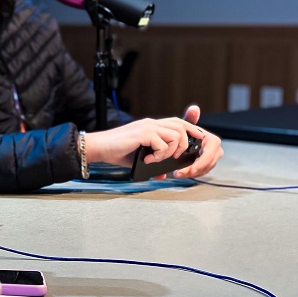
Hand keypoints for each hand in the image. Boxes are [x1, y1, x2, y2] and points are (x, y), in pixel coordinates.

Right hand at [84, 116, 203, 167]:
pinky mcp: (143, 133)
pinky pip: (162, 144)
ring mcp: (148, 127)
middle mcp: (152, 123)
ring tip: (159, 159)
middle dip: (185, 145)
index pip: (178, 122)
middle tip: (175, 158)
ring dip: (171, 151)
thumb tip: (163, 174)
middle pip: (182, 126)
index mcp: (152, 125)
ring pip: (176, 135)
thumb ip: (153, 162)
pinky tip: (148, 160)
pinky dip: (159, 155)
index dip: (191, 129)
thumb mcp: (139, 156)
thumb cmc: (117, 152)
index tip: (198, 139)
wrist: (99, 147)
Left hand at [172, 104, 223, 177]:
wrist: (182, 139)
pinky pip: (201, 172)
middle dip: (195, 171)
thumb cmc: (185, 132)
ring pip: (204, 170)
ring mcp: (212, 159)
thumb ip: (189, 118)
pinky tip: (181, 174)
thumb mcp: (186, 125)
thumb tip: (193, 109)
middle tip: (180, 174)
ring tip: (177, 174)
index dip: (202, 162)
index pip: (211, 153)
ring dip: (191, 174)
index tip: (191, 169)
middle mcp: (215, 150)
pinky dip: (191, 174)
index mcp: (213, 140)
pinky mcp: (206, 165)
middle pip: (208, 164)